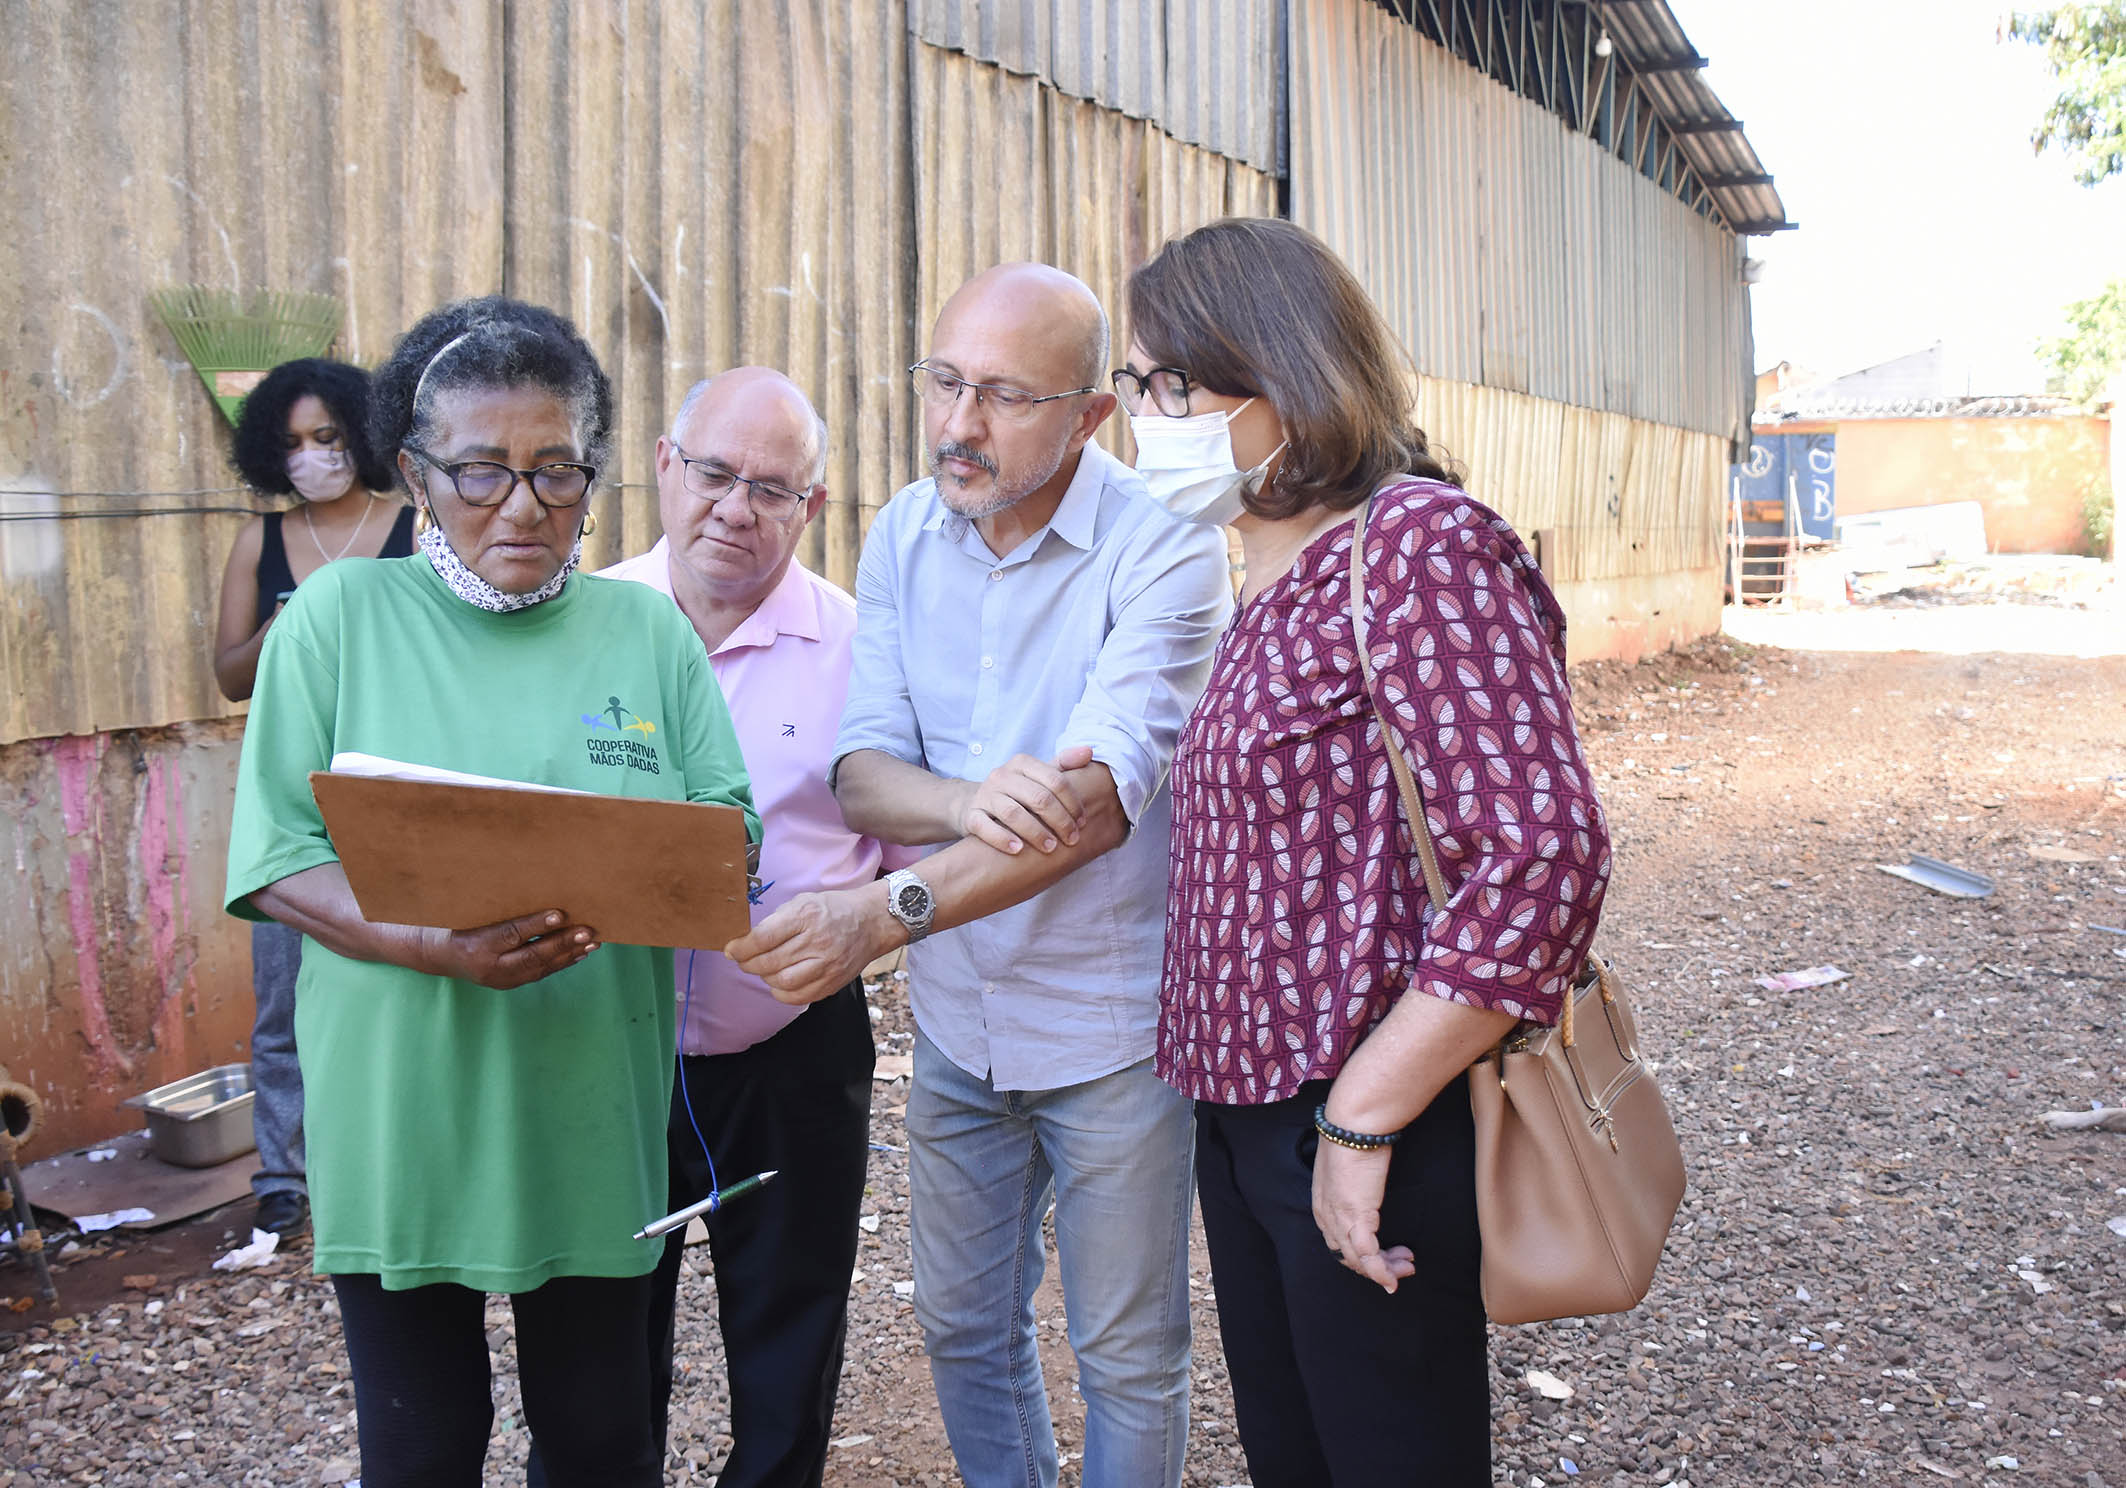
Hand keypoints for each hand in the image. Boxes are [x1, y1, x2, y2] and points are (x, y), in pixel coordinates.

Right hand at [418, 909, 598, 988]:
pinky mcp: (509, 984)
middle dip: (562, 943)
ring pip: (539, 967)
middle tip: (588, 931)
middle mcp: (489, 966)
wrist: (439, 954)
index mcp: (477, 944)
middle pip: (531, 955)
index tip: (560, 915)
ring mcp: (500, 979)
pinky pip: (539, 973)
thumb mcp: (472, 911)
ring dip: (569, 954)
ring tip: (592, 941)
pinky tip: (581, 952)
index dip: (537, 925)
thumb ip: (500, 907)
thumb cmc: (458, 922)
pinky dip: (562, 962)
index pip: (511, 933)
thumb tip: (539, 889)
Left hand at [725, 884, 896, 1005]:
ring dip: (764, 978)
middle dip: (748, 964)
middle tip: (744, 960)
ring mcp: (826, 965)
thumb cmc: (832, 910)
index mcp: (806, 916)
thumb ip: (776, 920)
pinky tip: (780, 982)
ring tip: (764, 969)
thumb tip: (746, 941)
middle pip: (769, 962)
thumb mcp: (803, 902)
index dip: (741, 948)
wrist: (870, 922)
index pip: (763, 937)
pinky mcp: (832, 982)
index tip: (732, 950)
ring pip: (781, 982)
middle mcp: (817, 941)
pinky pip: (798, 997)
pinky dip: (781, 992)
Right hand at [954, 745, 1095, 854]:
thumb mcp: (1039, 775)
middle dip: (1059, 821)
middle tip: (1071, 839)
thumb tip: (1089, 751)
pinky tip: (1018, 850)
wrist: (975, 804)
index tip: (1082, 822)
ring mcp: (985, 795)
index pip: (1055, 780)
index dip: (1073, 803)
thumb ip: (1064, 764)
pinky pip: (985, 827)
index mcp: (1022, 763)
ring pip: (1013, 813)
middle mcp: (1002, 775)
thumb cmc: (1017, 791)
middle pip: (1038, 797)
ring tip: (1050, 848)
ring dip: (1035, 833)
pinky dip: (1002, 839)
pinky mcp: (971, 816)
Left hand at [1311, 1136, 1416, 1293]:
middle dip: (1377, 1266)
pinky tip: (1395, 1278)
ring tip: (1407, 1266)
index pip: (1338, 1244)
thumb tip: (1367, 1182)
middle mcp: (1326, 1217)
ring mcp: (1339, 1219)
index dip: (1362, 1254)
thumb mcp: (1349, 1166)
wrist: (1353, 1124)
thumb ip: (1354, 1182)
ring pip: (1359, 1261)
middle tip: (1403, 1263)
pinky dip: (1381, 1271)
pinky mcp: (1355, 1217)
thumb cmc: (1354, 1137)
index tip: (1387, 1252)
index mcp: (1322, 1205)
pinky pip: (1368, 1256)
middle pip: (1348, 1257)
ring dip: (1385, 1270)